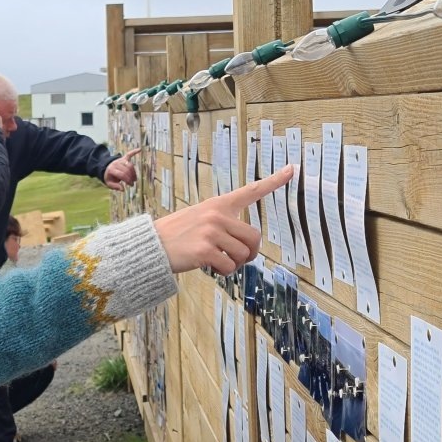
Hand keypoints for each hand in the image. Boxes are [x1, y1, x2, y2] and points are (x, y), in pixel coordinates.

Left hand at [103, 148, 139, 189]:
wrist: (105, 168)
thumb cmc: (109, 177)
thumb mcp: (109, 183)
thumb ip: (115, 187)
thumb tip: (123, 189)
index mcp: (111, 170)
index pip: (122, 174)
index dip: (128, 180)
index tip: (131, 185)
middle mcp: (116, 164)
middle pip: (127, 170)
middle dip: (131, 177)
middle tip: (132, 183)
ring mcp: (120, 160)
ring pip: (130, 165)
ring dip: (134, 172)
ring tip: (134, 178)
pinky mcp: (123, 158)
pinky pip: (129, 154)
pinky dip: (134, 152)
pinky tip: (140, 149)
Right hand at [154, 165, 293, 274]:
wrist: (150, 245)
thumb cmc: (175, 235)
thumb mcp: (198, 218)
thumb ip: (222, 224)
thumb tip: (245, 247)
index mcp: (217, 204)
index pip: (250, 191)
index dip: (274, 181)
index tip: (292, 170)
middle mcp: (217, 215)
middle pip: (254, 237)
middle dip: (249, 253)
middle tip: (238, 259)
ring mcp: (211, 232)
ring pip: (244, 254)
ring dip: (235, 264)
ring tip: (218, 261)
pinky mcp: (205, 250)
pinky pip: (229, 267)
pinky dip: (223, 271)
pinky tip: (209, 266)